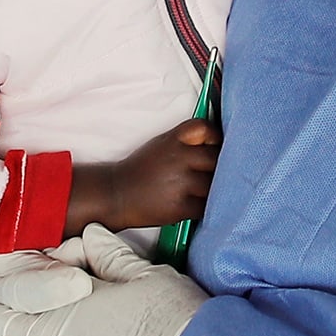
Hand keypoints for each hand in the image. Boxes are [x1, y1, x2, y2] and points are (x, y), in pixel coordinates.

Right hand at [67, 119, 220, 234]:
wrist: (116, 194)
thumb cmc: (142, 170)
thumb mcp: (162, 145)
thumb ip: (187, 142)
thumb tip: (217, 145)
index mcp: (173, 139)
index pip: (206, 128)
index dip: (215, 138)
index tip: (214, 148)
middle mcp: (178, 158)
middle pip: (216, 158)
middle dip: (218, 167)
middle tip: (212, 174)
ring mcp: (180, 183)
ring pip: (214, 185)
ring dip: (212, 190)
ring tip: (202, 191)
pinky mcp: (180, 207)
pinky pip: (206, 206)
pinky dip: (204, 207)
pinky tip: (195, 204)